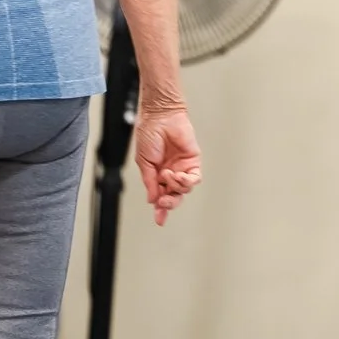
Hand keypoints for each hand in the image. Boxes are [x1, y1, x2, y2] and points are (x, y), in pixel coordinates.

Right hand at [133, 104, 201, 225]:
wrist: (159, 118)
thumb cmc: (149, 134)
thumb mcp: (144, 163)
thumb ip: (150, 182)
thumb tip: (153, 200)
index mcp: (157, 175)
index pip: (161, 197)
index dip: (161, 210)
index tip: (159, 220)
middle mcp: (171, 173)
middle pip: (174, 197)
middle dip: (169, 203)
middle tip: (162, 201)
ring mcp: (182, 168)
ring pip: (184, 190)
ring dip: (174, 186)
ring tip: (167, 174)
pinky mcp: (193, 160)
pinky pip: (194, 178)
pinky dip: (186, 181)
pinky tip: (177, 174)